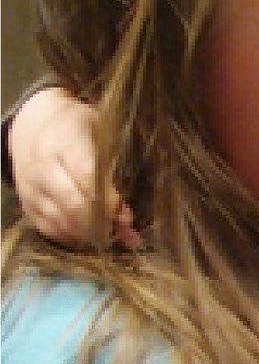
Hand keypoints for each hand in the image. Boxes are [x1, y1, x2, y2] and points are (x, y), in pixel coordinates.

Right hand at [9, 86, 139, 250]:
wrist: (31, 124)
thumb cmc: (75, 127)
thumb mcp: (100, 133)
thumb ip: (117, 169)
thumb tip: (127, 217)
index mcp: (62, 145)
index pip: (88, 179)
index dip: (111, 202)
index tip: (127, 214)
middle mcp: (42, 170)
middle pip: (75, 207)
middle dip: (104, 224)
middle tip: (124, 231)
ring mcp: (31, 189)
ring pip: (63, 224)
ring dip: (92, 236)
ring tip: (113, 235)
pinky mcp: (27, 205)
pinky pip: (51, 231)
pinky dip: (74, 239)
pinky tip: (92, 236)